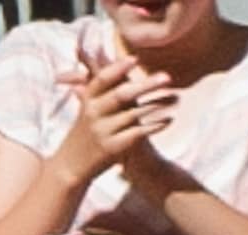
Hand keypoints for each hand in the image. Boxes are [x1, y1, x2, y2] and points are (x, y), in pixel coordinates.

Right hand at [47, 47, 177, 187]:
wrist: (71, 165)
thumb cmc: (84, 132)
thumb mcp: (87, 108)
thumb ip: (97, 86)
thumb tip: (101, 56)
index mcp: (88, 101)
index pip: (102, 80)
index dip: (117, 69)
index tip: (135, 59)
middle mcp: (94, 114)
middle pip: (121, 95)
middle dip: (145, 85)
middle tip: (167, 77)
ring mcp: (103, 131)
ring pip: (134, 115)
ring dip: (157, 105)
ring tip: (176, 97)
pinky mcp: (113, 148)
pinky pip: (137, 134)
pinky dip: (154, 126)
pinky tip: (169, 119)